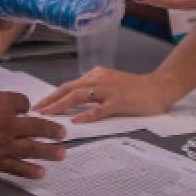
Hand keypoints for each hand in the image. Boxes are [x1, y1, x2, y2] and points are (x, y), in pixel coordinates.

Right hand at [0, 36, 66, 177]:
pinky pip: (15, 167)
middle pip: (35, 128)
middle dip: (51, 130)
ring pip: (30, 149)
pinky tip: (40, 173)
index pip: (23, 103)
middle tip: (63, 133)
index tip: (25, 107)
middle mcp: (5, 125)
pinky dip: (29, 170)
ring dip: (48, 151)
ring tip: (61, 154)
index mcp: (1, 102)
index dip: (24, 104)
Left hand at [33, 67, 180, 122]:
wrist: (159, 87)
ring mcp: (109, 90)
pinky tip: (75, 121)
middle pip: (68, 88)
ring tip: (48, 114)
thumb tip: (76, 99)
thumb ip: (95, 89)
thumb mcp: (111, 84)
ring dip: (60, 105)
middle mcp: (99, 79)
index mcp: (96, 75)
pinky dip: (85, 115)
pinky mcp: (119, 101)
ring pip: (79, 96)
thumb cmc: (136, 89)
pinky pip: (99, 109)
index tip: (40, 104)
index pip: (69, 85)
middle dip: (50, 99)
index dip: (53, 94)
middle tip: (36, 110)